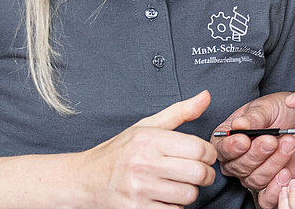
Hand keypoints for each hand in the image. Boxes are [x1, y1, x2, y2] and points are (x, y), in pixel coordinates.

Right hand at [78, 90, 217, 207]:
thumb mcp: (146, 126)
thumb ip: (180, 112)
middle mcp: (144, 163)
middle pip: (198, 173)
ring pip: (189, 195)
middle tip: (199, 173)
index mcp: (149, 140)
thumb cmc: (118, 153)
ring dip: (189, 191)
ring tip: (178, 184)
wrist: (84, 180)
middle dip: (205, 175)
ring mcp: (140, 189)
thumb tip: (205, 97)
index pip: (199, 149)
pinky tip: (165, 197)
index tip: (205, 157)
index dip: (209, 154)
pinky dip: (174, 206)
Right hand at [213, 92, 294, 207]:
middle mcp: (238, 159)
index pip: (221, 149)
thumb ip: (254, 117)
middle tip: (272, 140)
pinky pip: (266, 198)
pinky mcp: (271, 186)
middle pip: (237, 166)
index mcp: (230, 137)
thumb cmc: (283, 111)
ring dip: (272, 163)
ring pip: (254, 179)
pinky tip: (287, 172)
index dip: (231, 147)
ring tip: (289, 144)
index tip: (244, 140)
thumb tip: (238, 125)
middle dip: (256, 154)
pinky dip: (276, 188)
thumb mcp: (268, 107)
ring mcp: (253, 174)